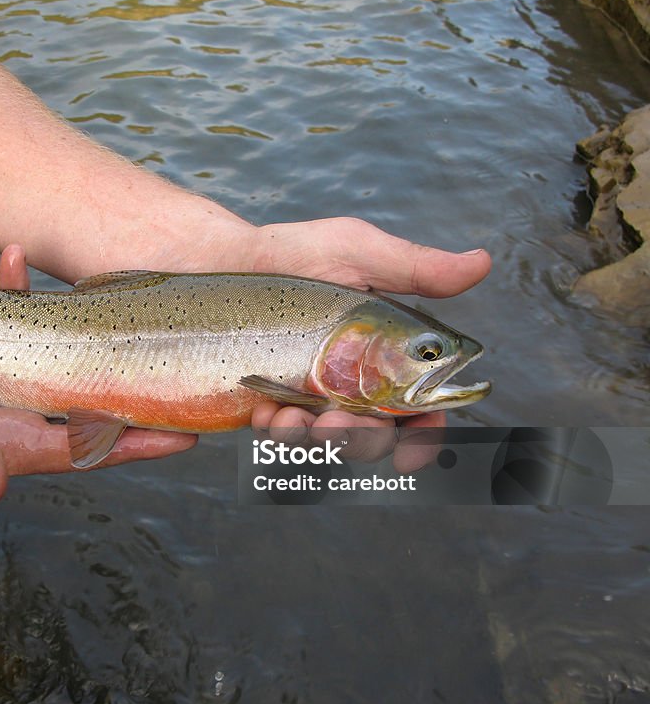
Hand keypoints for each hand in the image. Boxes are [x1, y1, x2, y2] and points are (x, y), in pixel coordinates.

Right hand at [0, 245, 195, 502]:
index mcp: (7, 441)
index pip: (85, 447)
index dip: (134, 442)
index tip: (183, 434)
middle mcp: (15, 416)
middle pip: (90, 408)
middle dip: (135, 390)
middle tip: (185, 369)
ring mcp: (3, 386)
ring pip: (62, 363)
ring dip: (88, 334)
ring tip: (125, 307)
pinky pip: (15, 326)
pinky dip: (19, 297)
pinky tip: (12, 262)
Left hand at [241, 218, 491, 471]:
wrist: (223, 259)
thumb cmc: (295, 252)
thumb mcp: (357, 252)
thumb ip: (416, 268)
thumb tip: (481, 263)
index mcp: (382, 358)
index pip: (417, 410)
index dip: (423, 437)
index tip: (414, 451)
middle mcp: (348, 385)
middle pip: (372, 440)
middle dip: (360, 443)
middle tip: (337, 424)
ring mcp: (305, 398)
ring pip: (323, 446)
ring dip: (314, 443)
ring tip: (293, 418)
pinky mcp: (266, 401)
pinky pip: (276, 434)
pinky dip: (275, 429)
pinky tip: (265, 407)